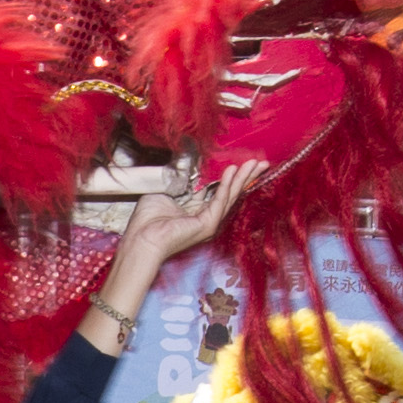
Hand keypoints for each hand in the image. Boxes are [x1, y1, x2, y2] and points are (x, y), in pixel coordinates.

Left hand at [86, 161, 259, 328]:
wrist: (142, 239)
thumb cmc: (147, 221)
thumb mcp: (165, 193)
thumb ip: (181, 183)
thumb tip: (191, 172)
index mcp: (194, 211)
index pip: (218, 191)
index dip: (230, 177)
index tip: (240, 163)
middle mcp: (204, 218)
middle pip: (229, 194)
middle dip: (245, 177)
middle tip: (260, 163)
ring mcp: (207, 223)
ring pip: (230, 197)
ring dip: (242, 178)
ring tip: (254, 164)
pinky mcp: (207, 225)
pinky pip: (220, 201)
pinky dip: (226, 185)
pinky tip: (232, 171)